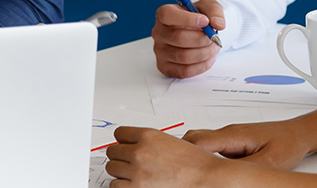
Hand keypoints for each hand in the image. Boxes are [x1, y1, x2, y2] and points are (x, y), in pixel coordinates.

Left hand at [106, 126, 221, 187]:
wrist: (204, 176)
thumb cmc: (193, 161)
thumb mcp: (170, 141)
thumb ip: (149, 142)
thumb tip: (133, 146)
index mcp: (149, 135)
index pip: (119, 133)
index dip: (122, 140)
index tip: (123, 144)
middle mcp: (140, 152)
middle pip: (112, 152)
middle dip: (120, 156)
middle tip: (127, 160)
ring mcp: (137, 172)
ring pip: (112, 169)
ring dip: (120, 171)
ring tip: (131, 172)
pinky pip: (115, 185)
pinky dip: (122, 185)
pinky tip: (132, 183)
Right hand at [152, 0, 224, 77]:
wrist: (198, 31)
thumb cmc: (198, 17)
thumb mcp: (207, 6)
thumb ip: (214, 10)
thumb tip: (217, 24)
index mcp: (164, 13)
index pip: (168, 15)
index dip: (188, 19)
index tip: (205, 21)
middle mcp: (159, 32)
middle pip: (179, 38)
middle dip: (202, 39)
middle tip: (213, 37)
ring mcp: (160, 51)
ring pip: (183, 56)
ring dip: (204, 53)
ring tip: (213, 47)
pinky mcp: (165, 67)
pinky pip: (184, 71)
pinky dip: (201, 66)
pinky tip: (208, 57)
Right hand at [183, 119, 310, 169]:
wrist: (299, 133)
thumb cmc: (288, 143)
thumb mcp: (268, 162)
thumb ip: (245, 170)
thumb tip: (225, 178)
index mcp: (233, 135)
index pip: (198, 142)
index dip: (183, 154)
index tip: (176, 169)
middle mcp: (228, 133)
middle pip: (193, 140)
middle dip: (182, 155)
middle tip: (177, 175)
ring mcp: (230, 137)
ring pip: (200, 143)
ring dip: (192, 156)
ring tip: (189, 175)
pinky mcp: (233, 142)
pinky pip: (210, 147)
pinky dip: (202, 157)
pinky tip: (205, 171)